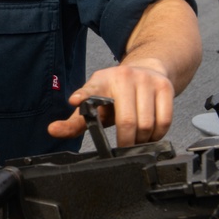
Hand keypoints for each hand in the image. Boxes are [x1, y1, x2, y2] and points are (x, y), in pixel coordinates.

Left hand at [47, 62, 174, 146]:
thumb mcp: (95, 103)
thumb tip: (53, 130)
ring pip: (147, 125)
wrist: (147, 70)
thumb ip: (75, 121)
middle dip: (126, 142)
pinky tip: (150, 133)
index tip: (75, 101)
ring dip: (143, 140)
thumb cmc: (117, 93)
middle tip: (124, 148)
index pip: (90, 90)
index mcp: (101, 82)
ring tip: (137, 139)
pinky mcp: (165, 87)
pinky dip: (157, 134)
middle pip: (127, 122)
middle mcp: (123, 77)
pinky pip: (164, 121)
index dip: (83, 96)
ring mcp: (146, 81)